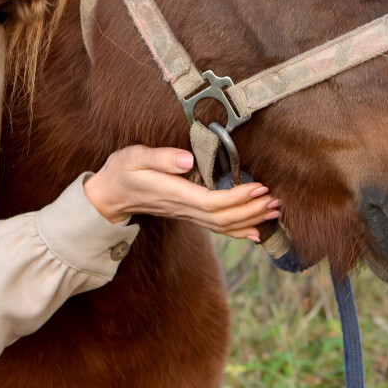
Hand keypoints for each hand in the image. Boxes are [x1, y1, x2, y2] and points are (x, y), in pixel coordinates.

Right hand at [83, 145, 279, 241]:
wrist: (110, 194)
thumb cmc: (123, 170)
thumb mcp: (135, 156)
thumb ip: (161, 157)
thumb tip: (189, 158)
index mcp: (174, 194)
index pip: (212, 203)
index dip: (238, 198)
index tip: (259, 187)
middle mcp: (184, 208)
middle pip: (223, 219)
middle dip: (252, 211)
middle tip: (276, 200)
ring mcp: (187, 214)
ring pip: (223, 225)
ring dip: (250, 219)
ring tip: (274, 211)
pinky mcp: (189, 214)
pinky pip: (217, 227)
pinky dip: (238, 230)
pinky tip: (255, 231)